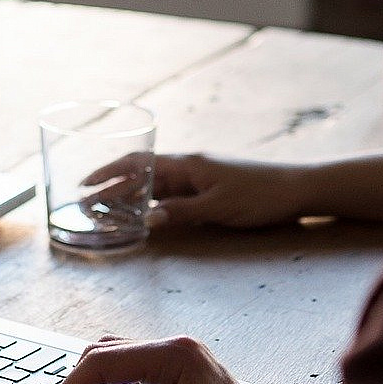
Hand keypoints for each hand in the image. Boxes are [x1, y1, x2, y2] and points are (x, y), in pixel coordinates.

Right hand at [84, 153, 309, 229]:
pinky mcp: (208, 190)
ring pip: (155, 186)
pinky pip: (172, 196)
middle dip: (112, 187)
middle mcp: (188, 168)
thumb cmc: (260, 195)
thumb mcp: (219, 207)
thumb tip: (147, 219)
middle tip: (86, 204)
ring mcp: (198, 179)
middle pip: (142, 175)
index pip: (138, 163)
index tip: (85, 184)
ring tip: (106, 212)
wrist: (297, 189)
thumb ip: (182, 212)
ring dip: (130, 197)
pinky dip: (153, 204)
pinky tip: (143, 216)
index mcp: (187, 164)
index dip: (108, 172)